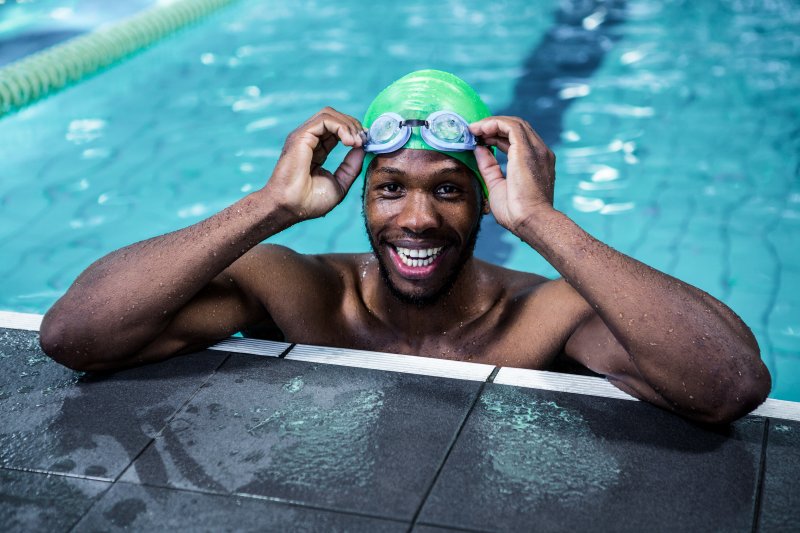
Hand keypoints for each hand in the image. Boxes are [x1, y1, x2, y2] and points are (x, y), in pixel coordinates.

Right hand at [264, 107, 365, 220]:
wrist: (291, 208)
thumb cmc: (309, 202)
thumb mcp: (339, 183)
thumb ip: (351, 166)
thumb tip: (362, 148)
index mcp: (315, 150)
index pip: (336, 130)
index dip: (353, 132)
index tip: (366, 143)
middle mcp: (308, 140)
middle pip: (334, 118)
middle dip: (354, 126)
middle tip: (364, 141)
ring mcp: (303, 136)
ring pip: (329, 114)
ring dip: (348, 125)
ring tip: (357, 142)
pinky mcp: (301, 136)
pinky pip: (324, 119)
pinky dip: (341, 127)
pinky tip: (349, 142)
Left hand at [469, 116, 555, 233]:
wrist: (531, 221)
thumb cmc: (517, 213)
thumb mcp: (497, 185)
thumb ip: (489, 167)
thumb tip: (479, 150)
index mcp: (536, 163)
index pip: (517, 140)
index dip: (497, 136)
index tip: (479, 139)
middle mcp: (540, 153)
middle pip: (516, 128)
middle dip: (493, 126)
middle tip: (473, 131)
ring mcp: (536, 150)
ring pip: (514, 123)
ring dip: (492, 123)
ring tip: (473, 129)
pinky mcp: (527, 150)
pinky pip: (510, 126)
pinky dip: (494, 124)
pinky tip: (480, 129)